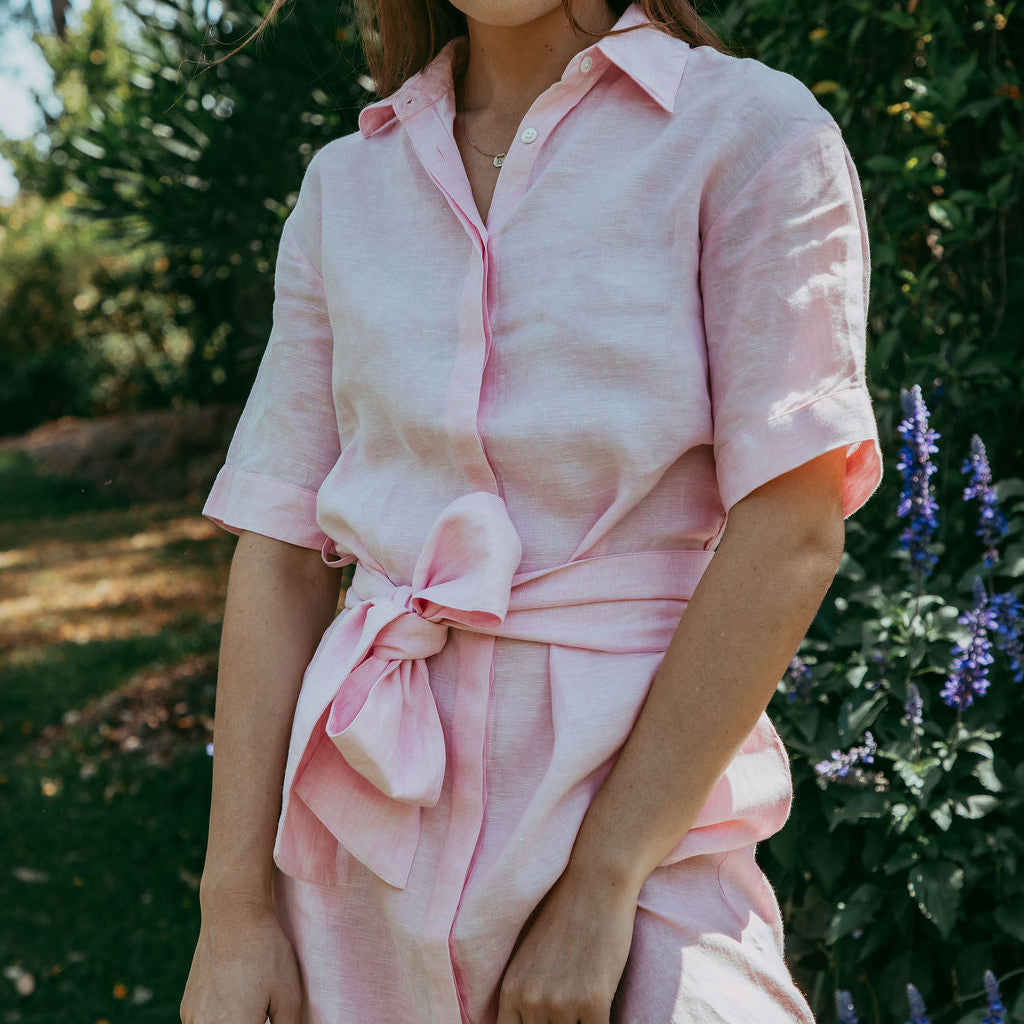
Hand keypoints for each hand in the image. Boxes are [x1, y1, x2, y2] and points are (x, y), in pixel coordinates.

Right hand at [180, 896, 302, 1023]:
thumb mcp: (289, 994)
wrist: (233, 914)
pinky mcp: (187, 1008)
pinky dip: (219, 1020)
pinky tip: (235, 1000)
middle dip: (250, 1023)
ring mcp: (192, 1019)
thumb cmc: (265, 951)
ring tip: (250, 1005)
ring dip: (234, 1022)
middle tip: (262, 1010)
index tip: (269, 1016)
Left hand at [496, 867, 638, 1023]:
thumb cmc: (567, 915)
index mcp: (511, 990)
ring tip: (588, 1009)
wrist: (595, 882)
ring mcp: (561, 1002)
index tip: (549, 1021)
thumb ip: (526, 993)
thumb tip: (532, 1017)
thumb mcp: (531, 956)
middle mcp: (531, 1000)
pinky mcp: (593, 1001)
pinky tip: (606, 1009)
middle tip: (573, 1012)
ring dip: (582, 1023)